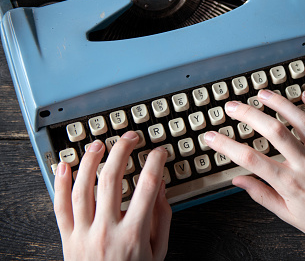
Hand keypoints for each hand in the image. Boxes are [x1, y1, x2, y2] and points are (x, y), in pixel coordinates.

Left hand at [54, 131, 171, 260]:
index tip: (158, 152)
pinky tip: (65, 166)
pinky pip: (60, 207)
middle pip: (111, 179)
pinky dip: (60, 184)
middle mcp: (107, 230)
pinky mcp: (67, 239)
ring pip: (82, 188)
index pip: (147, 186)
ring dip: (90, 161)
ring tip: (98, 144)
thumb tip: (160, 189)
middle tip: (130, 137)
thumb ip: (161, 219)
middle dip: (121, 151)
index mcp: (134, 233)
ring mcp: (84, 234)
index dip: (155, 162)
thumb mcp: (158, 251)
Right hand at [205, 90, 304, 248]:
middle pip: (273, 131)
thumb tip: (238, 181)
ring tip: (263, 94)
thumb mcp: (288, 215)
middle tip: (233, 107)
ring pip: (301, 120)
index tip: (211, 137)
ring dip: (280, 103)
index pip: (250, 159)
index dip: (226, 146)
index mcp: (290, 183)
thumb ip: (261, 195)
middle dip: (248, 115)